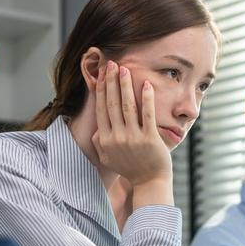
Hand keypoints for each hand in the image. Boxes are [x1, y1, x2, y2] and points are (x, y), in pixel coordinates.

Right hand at [92, 61, 172, 190]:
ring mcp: (133, 138)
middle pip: (112, 103)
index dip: (102, 89)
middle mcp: (116, 137)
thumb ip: (99, 142)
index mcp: (104, 139)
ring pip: (127, 106)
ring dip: (125, 85)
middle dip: (111, 81)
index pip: (101, 108)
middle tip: (112, 64)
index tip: (102, 74)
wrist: (149, 182)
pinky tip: (146, 84)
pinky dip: (146, 98)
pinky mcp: (149, 139)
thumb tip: (95, 128)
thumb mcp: (107, 157)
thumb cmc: (129, 168)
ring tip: (125, 69)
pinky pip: (147, 114)